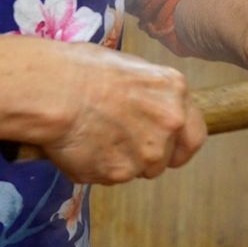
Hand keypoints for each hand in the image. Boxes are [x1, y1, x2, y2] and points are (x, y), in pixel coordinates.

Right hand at [40, 40, 205, 183]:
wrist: (53, 91)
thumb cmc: (81, 70)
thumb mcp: (131, 69)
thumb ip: (150, 96)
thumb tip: (146, 108)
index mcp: (175, 92)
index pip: (195, 135)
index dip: (179, 146)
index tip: (167, 150)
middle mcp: (170, 123)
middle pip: (166, 158)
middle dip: (147, 157)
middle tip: (120, 144)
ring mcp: (147, 152)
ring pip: (138, 171)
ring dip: (121, 162)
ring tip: (94, 139)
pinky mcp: (120, 173)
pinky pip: (110, 177)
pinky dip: (96, 168)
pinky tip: (80, 147)